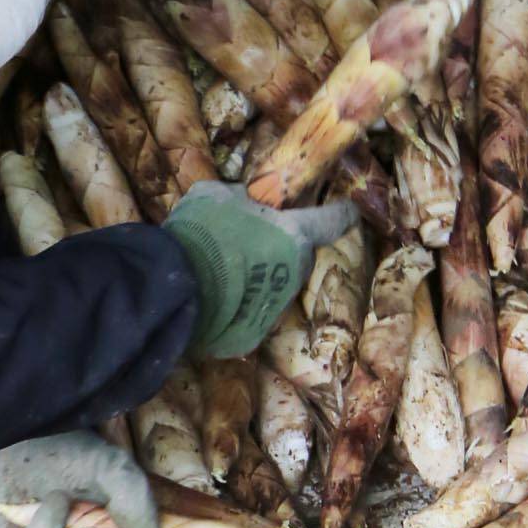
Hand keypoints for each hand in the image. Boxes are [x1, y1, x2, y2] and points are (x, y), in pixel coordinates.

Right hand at [162, 187, 359, 359]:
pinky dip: (237, 301)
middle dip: (278, 245)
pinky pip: (249, 309)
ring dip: (256, 274)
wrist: (179, 288)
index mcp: (296, 234)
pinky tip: (212, 294)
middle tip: (247, 239)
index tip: (348, 210)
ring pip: (273, 282)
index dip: (342, 212)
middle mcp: (295, 272)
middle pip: (297, 254)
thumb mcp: (218, 195)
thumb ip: (240, 196)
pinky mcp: (254, 333)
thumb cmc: (205, 232)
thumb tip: (246, 199)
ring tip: (221, 270)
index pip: (334, 220)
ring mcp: (277, 305)